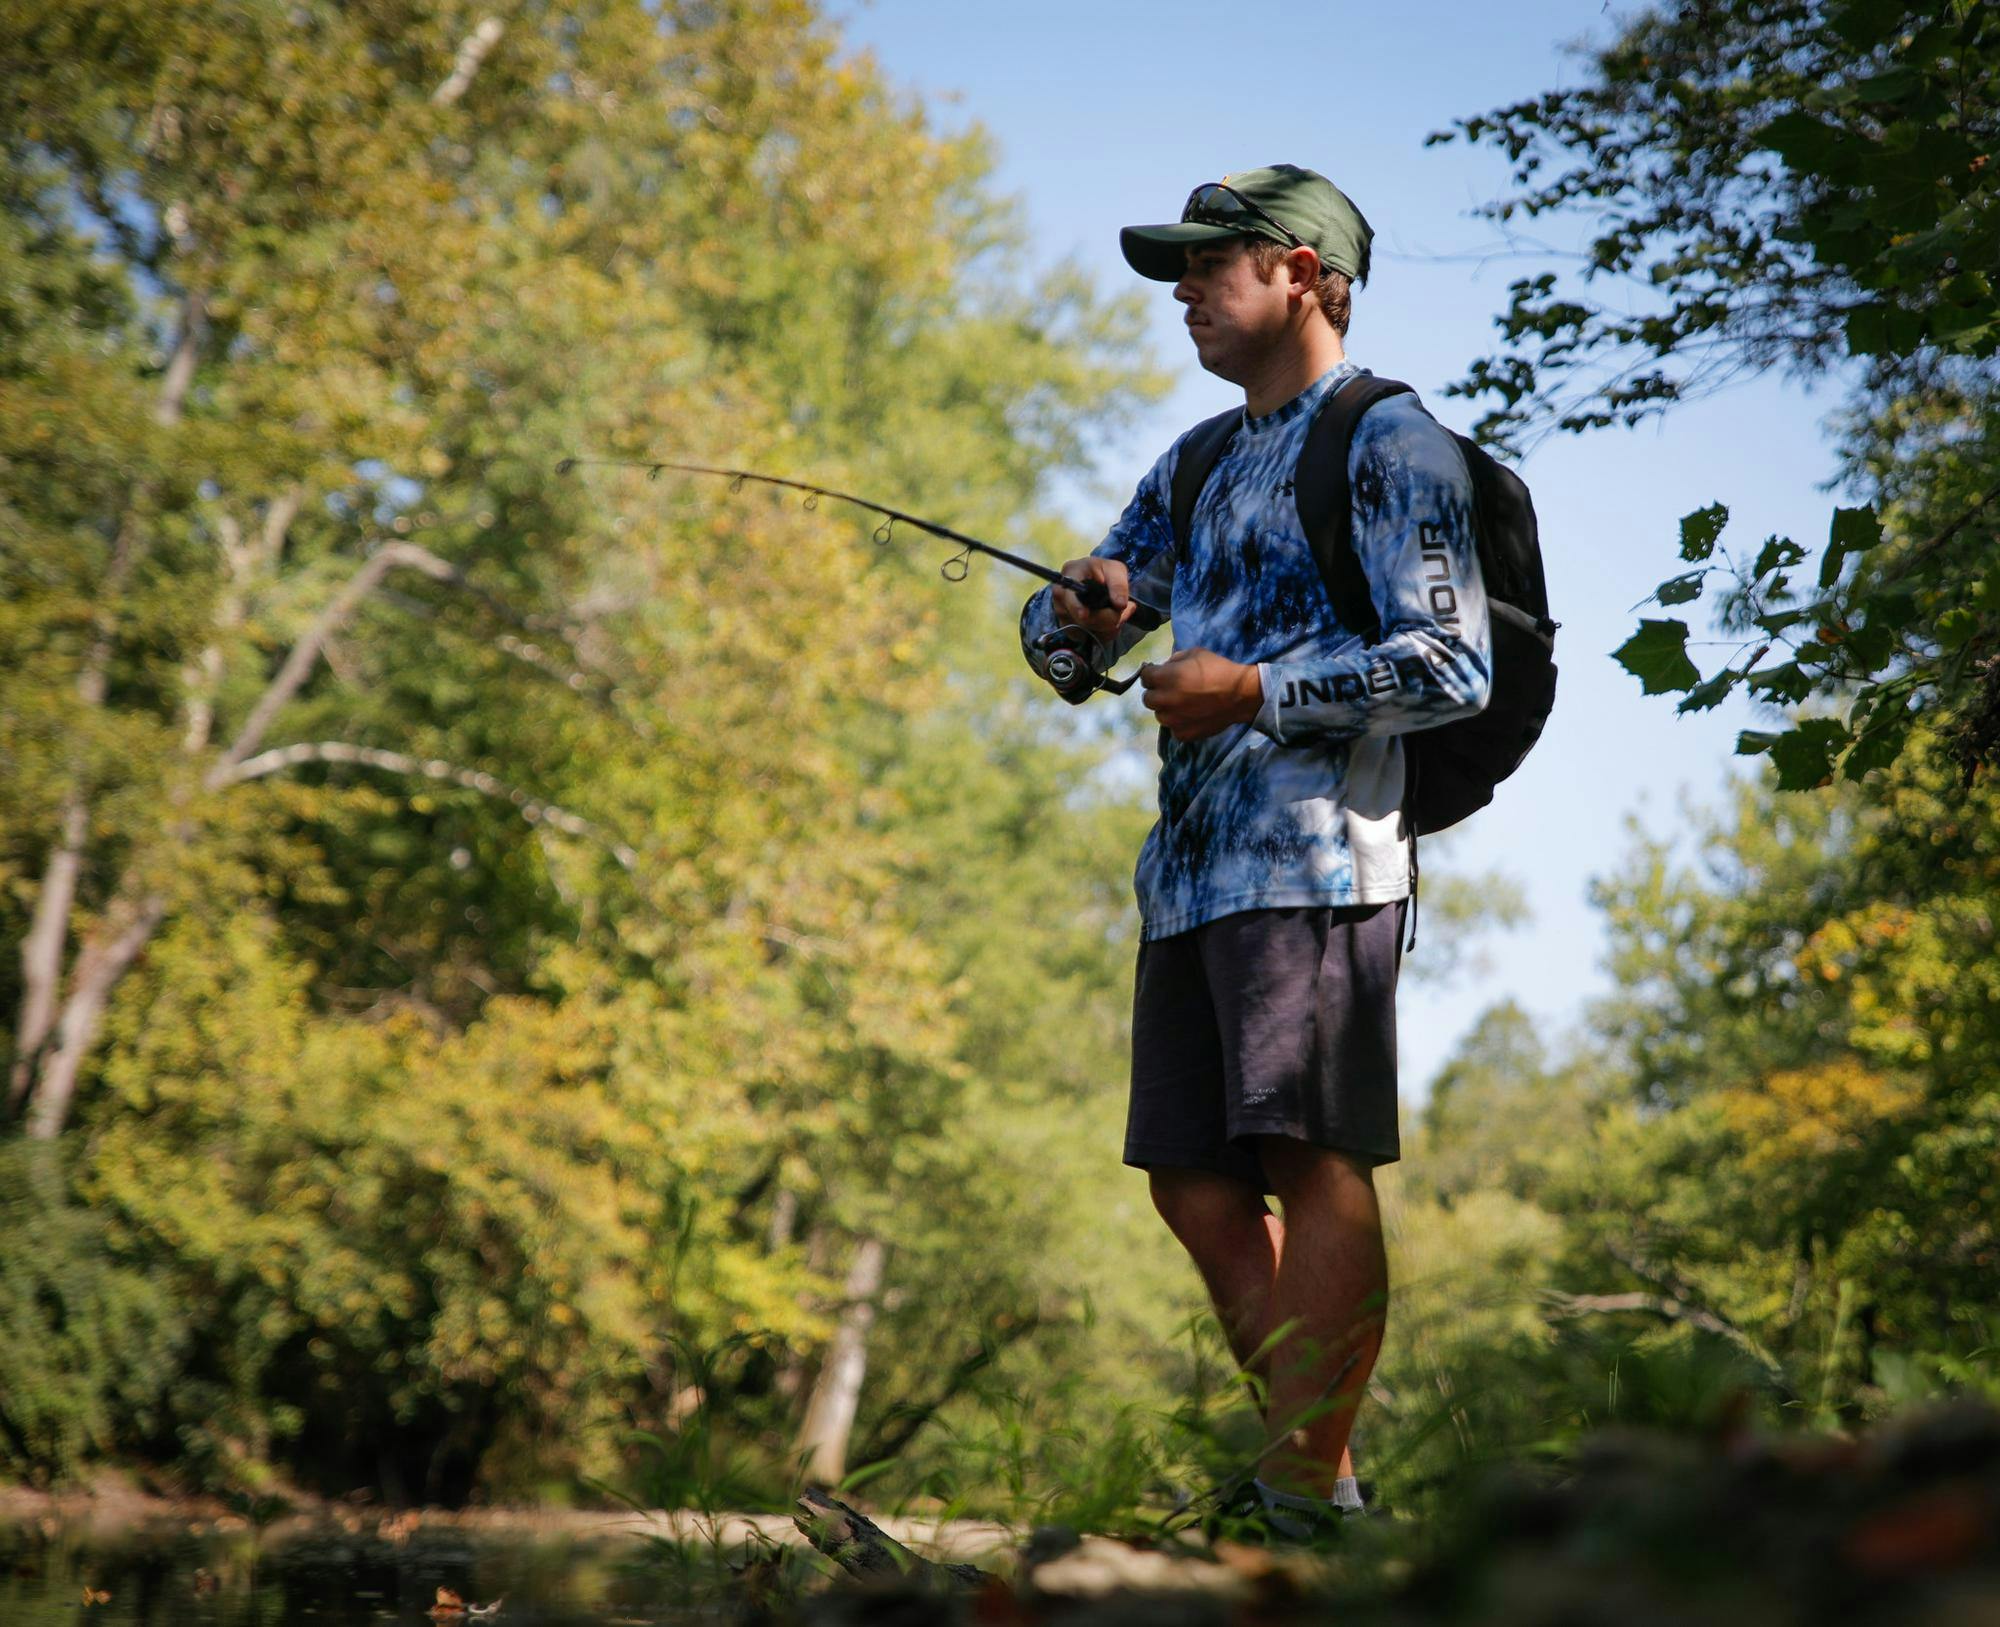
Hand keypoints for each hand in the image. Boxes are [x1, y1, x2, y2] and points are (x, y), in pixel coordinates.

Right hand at [1051, 556, 1135, 643]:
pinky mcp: (1068, 628)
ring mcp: (1062, 614)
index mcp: (1070, 576)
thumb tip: (1120, 605)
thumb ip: (1119, 584)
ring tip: (1116, 611)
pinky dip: (1103, 633)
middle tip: (1129, 607)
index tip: (1084, 615)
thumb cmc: (1102, 572)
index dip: (1076, 606)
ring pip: (1089, 631)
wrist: (1092, 580)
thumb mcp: (1115, 570)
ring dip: (1109, 626)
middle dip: (1110, 618)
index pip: (1069, 594)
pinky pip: (1089, 638)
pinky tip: (1107, 620)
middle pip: (1083, 619)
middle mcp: (1061, 596)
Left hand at [1138, 648, 1263, 741]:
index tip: (1158, 674)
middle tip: (1170, 690)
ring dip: (1167, 709)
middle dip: (1156, 693)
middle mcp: (1165, 700)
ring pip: (1160, 715)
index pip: (1145, 677)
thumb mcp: (1195, 653)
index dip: (1151, 674)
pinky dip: (1179, 723)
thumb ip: (1174, 660)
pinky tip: (1192, 715)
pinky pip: (1173, 729)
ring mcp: (1173, 720)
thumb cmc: (1219, 669)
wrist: (1240, 694)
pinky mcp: (1183, 734)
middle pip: (1147, 699)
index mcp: (1165, 678)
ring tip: (1183, 704)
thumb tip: (1163, 667)